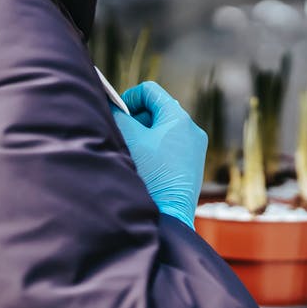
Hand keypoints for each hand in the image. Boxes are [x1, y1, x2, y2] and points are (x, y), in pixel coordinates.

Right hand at [112, 82, 206, 228]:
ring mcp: (195, 148)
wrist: (169, 215)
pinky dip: (155, 151)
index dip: (128, 99)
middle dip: (137, 120)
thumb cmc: (149, 175)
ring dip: (145, 137)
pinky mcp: (193, 165)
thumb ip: (118, 116)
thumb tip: (111, 105)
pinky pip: (171, 147)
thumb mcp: (129, 139)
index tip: (118, 117)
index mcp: (179, 117)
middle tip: (125, 138)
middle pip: (157, 110)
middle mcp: (192, 129)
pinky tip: (147, 168)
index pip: (149, 91)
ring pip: (163, 130)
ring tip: (135, 156)